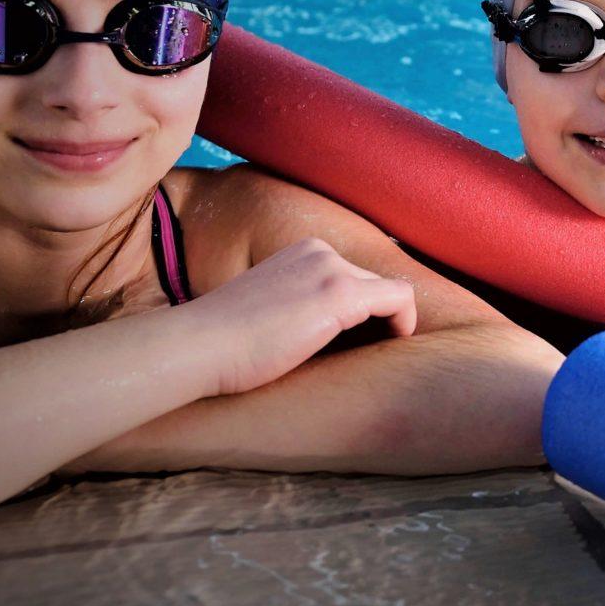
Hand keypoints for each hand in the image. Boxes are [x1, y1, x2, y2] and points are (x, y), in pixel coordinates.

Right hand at [179, 238, 417, 397]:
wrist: (200, 346)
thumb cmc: (224, 342)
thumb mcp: (268, 310)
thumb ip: (298, 307)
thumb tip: (323, 330)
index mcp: (300, 253)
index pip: (350, 276)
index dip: (362, 311)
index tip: (355, 342)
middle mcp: (319, 251)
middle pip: (371, 285)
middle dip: (376, 317)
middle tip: (366, 353)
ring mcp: (330, 269)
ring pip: (387, 291)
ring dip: (389, 323)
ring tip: (375, 354)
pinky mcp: (341, 294)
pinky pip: (400, 299)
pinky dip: (404, 322)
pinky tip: (393, 345)